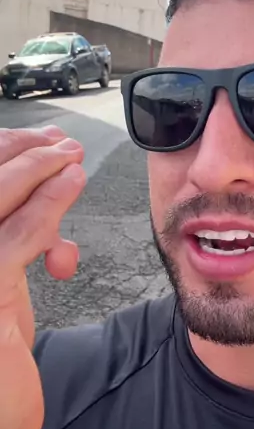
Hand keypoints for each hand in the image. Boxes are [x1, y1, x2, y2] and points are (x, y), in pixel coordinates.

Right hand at [0, 126, 85, 428]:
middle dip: (18, 153)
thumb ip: (16, 239)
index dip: (2, 151)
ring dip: (34, 170)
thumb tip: (53, 185)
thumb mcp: (2, 287)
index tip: (42, 142)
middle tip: (60, 144)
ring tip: (71, 157)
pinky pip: (12, 239)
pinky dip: (45, 207)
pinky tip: (69, 185)